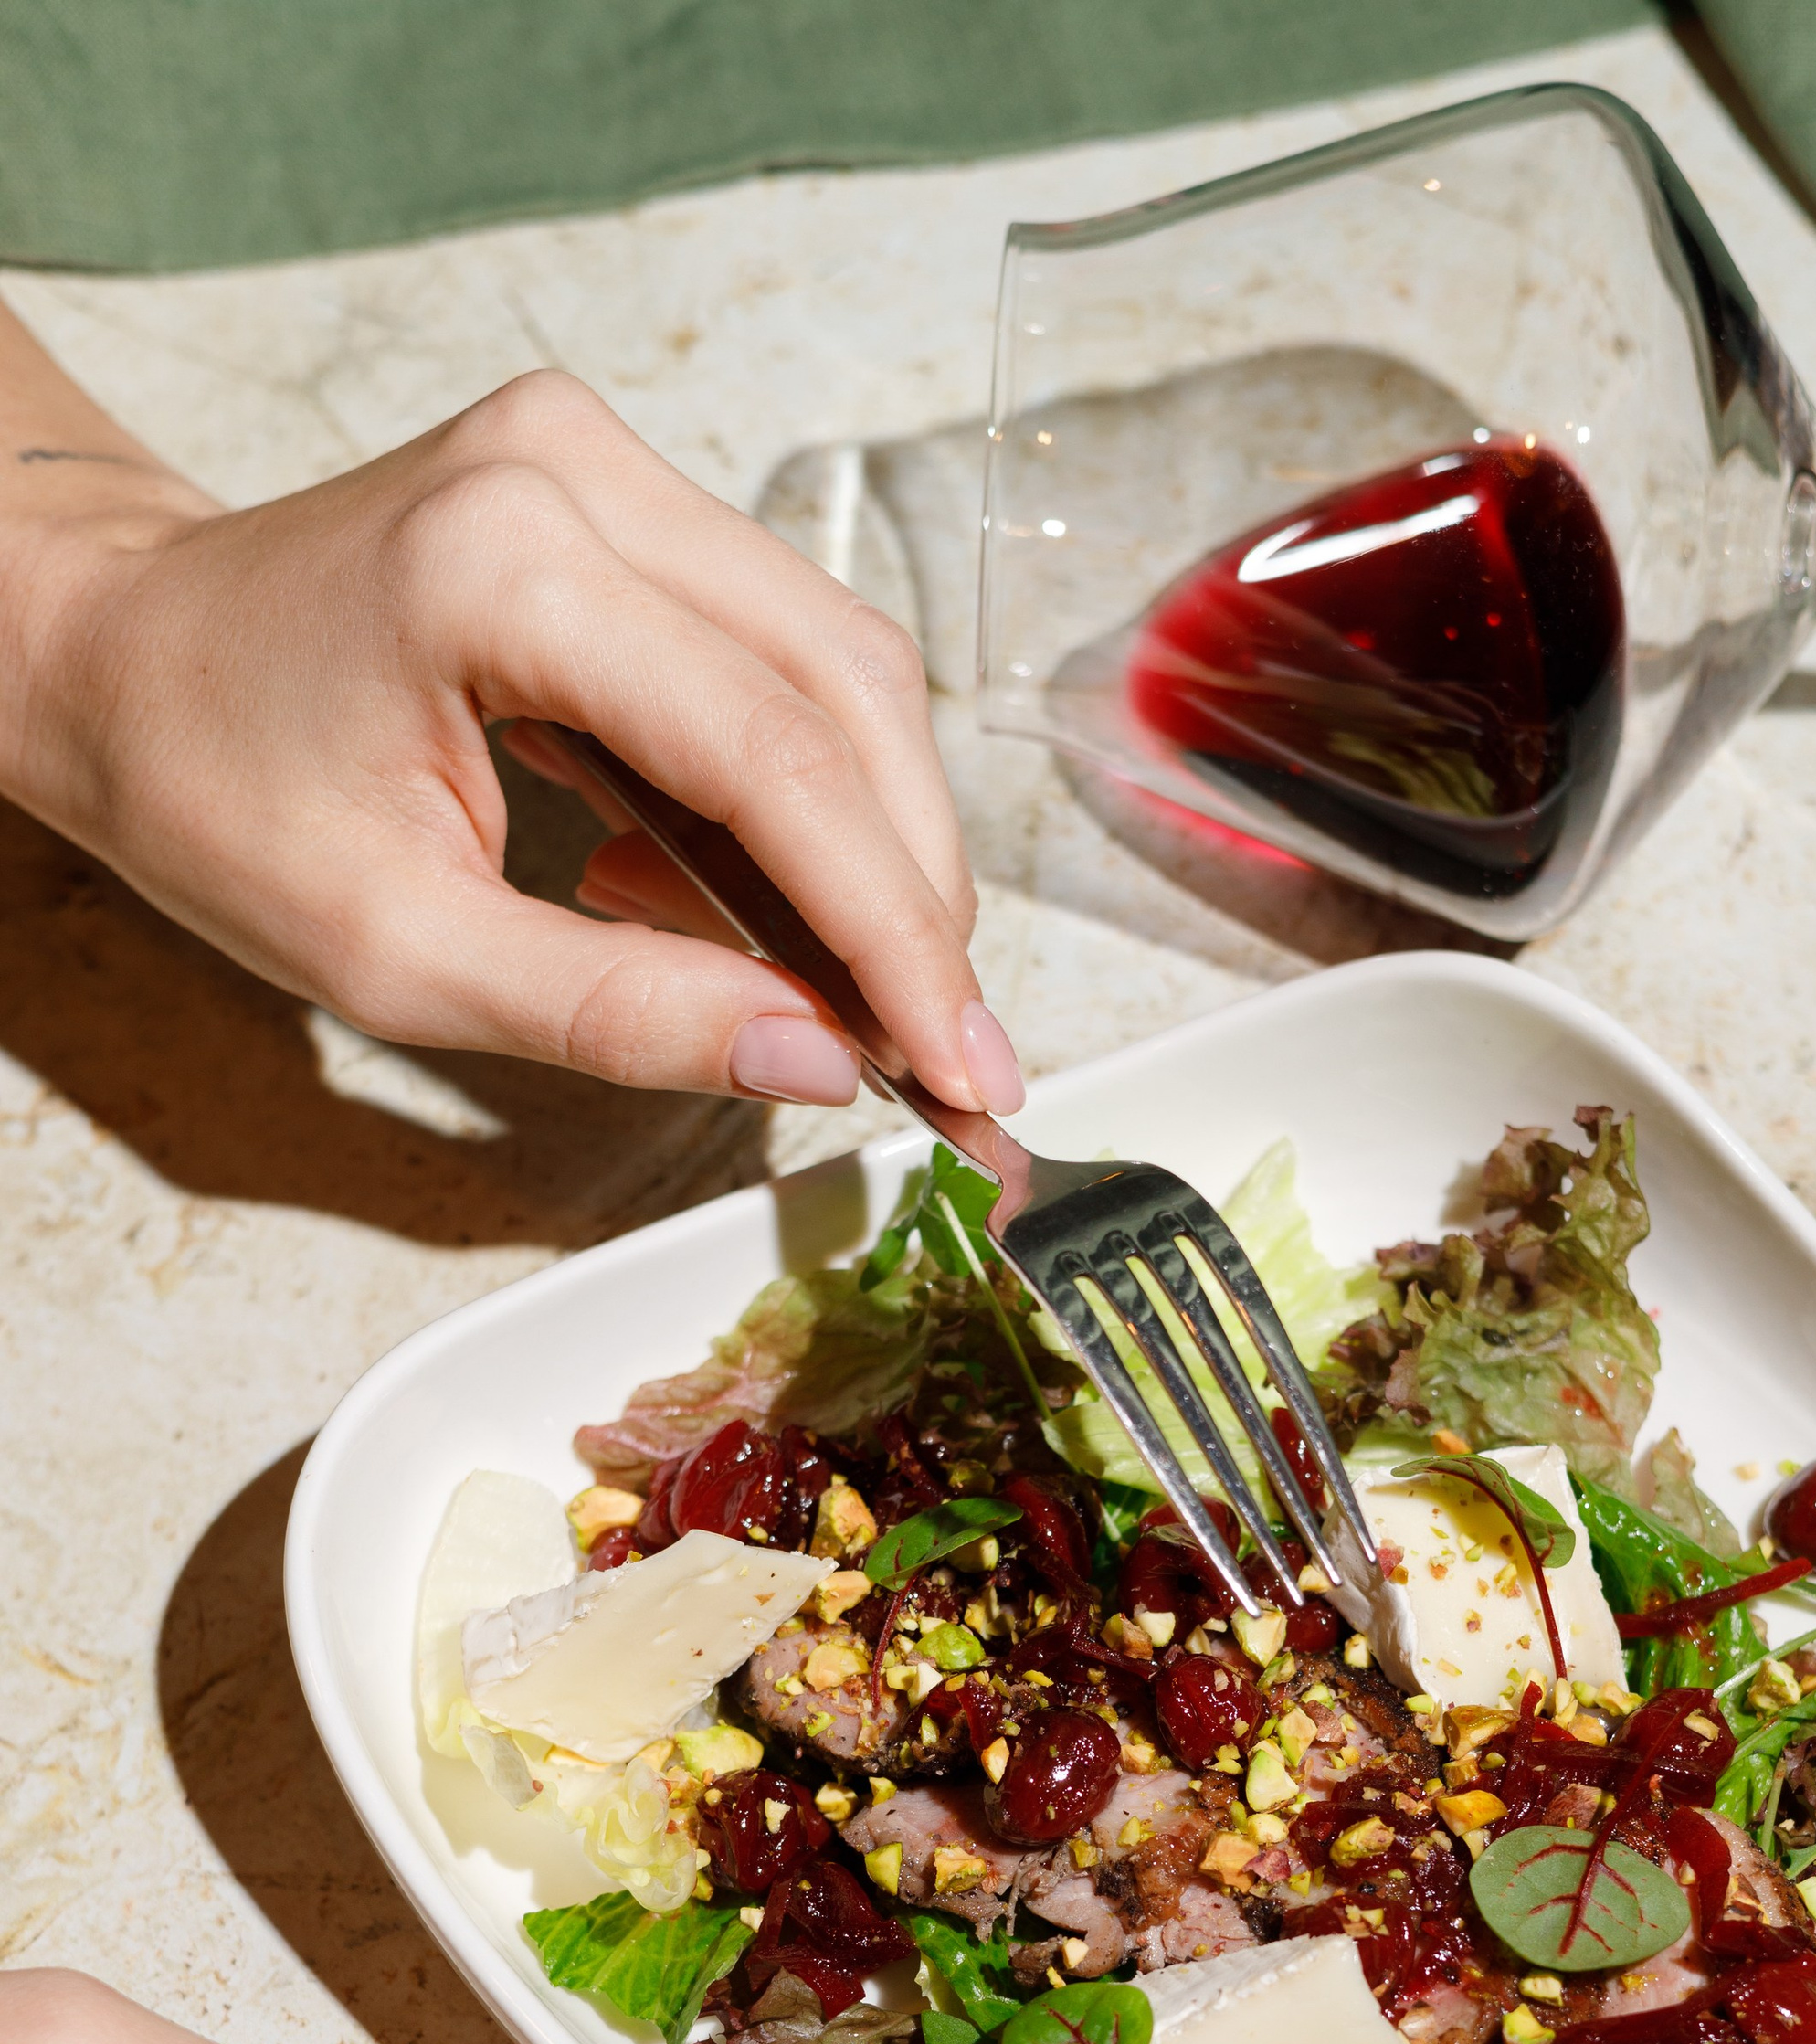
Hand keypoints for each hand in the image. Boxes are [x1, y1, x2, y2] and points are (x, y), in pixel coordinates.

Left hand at [0, 314, 1022, 1117]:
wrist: (107, 652)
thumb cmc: (212, 789)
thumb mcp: (400, 956)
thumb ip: (620, 1012)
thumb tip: (819, 1059)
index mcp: (505, 568)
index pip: (777, 759)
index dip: (894, 928)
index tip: (966, 1063)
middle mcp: (576, 474)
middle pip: (845, 690)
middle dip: (913, 890)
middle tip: (947, 1050)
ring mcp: (603, 465)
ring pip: (834, 665)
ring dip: (870, 844)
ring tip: (841, 991)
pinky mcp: (616, 496)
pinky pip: (772, 652)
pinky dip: (798, 795)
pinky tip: (731, 901)